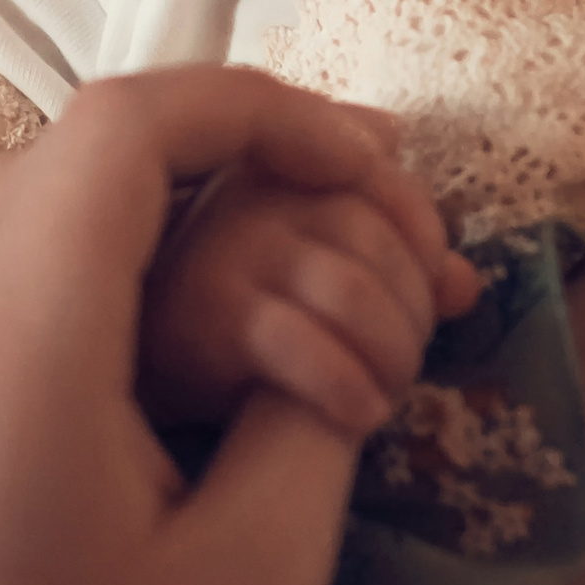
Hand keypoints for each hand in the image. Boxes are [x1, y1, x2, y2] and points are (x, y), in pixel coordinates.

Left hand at [0, 69, 424, 584]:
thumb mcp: (258, 573)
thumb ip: (309, 410)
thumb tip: (323, 326)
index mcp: (17, 336)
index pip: (131, 122)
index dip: (261, 112)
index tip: (361, 166)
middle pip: (76, 147)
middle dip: (220, 151)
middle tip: (334, 213)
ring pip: (16, 192)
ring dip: (144, 198)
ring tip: (254, 256)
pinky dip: (69, 248)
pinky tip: (141, 324)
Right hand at [141, 148, 479, 437]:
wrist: (118, 395)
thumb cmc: (222, 335)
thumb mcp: (310, 283)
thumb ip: (388, 265)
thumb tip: (466, 281)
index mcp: (276, 170)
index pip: (380, 174)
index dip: (424, 232)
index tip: (433, 289)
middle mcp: (246, 195)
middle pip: (375, 233)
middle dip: (414, 307)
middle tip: (407, 360)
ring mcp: (222, 252)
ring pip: (354, 289)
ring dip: (394, 351)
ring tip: (386, 393)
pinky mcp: (204, 319)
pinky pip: (308, 346)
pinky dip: (350, 386)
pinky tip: (358, 414)